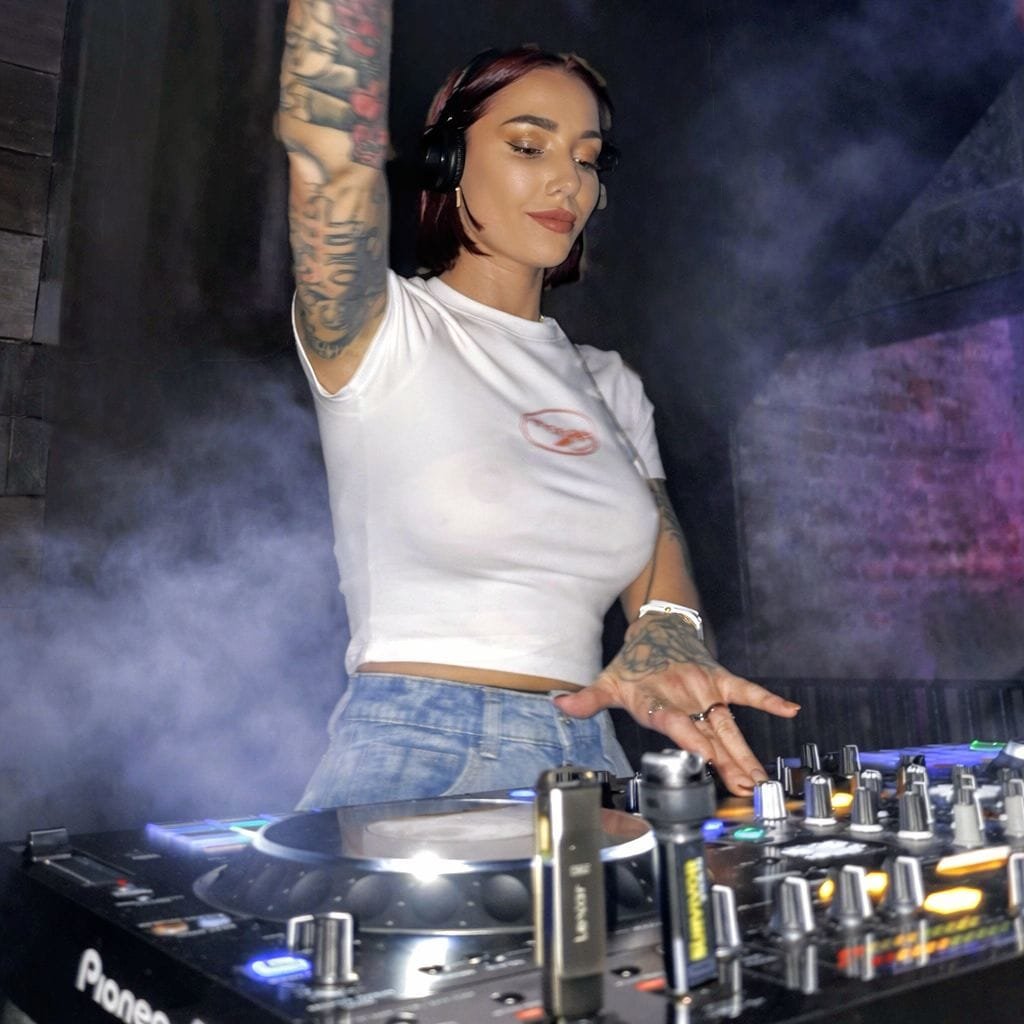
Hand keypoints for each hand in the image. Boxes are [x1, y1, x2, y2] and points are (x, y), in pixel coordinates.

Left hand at [553, 612, 799, 795]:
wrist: (658, 626)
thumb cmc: (634, 662)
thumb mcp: (608, 680)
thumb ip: (587, 699)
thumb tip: (559, 705)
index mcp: (655, 697)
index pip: (670, 718)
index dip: (686, 734)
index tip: (703, 755)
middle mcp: (683, 693)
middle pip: (706, 731)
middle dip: (725, 760)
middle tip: (743, 787)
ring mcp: (704, 687)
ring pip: (727, 724)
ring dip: (743, 752)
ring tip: (759, 779)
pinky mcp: (720, 680)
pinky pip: (746, 691)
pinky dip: (767, 700)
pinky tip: (790, 711)